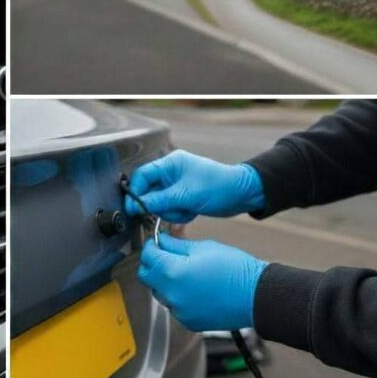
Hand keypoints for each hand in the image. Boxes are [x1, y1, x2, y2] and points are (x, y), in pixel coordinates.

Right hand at [124, 150, 264, 223]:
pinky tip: (191, 212)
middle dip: (159, 204)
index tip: (133, 209)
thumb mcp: (185, 195)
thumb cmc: (217, 187)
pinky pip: (170, 208)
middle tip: (172, 210)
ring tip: (187, 210)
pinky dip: (179, 214)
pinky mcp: (183, 197)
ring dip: (170, 211)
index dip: (135, 192)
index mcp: (170, 164)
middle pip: (149, 191)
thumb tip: (133, 206)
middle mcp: (170, 173)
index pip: (142, 176)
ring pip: (159, 203)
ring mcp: (177, 185)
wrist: (243, 195)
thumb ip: (157, 201)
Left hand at [137, 233, 267, 331]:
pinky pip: (174, 306)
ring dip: (164, 281)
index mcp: (172, 272)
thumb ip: (176, 244)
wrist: (257, 297)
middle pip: (147, 276)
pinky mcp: (188, 321)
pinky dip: (178, 297)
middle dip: (153, 264)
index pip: (147, 256)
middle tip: (166, 255)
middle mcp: (171, 294)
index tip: (156, 242)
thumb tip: (161, 240)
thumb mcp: (203, 247)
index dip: (150, 245)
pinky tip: (194, 289)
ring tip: (185, 273)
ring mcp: (179, 310)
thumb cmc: (234, 269)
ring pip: (159, 292)